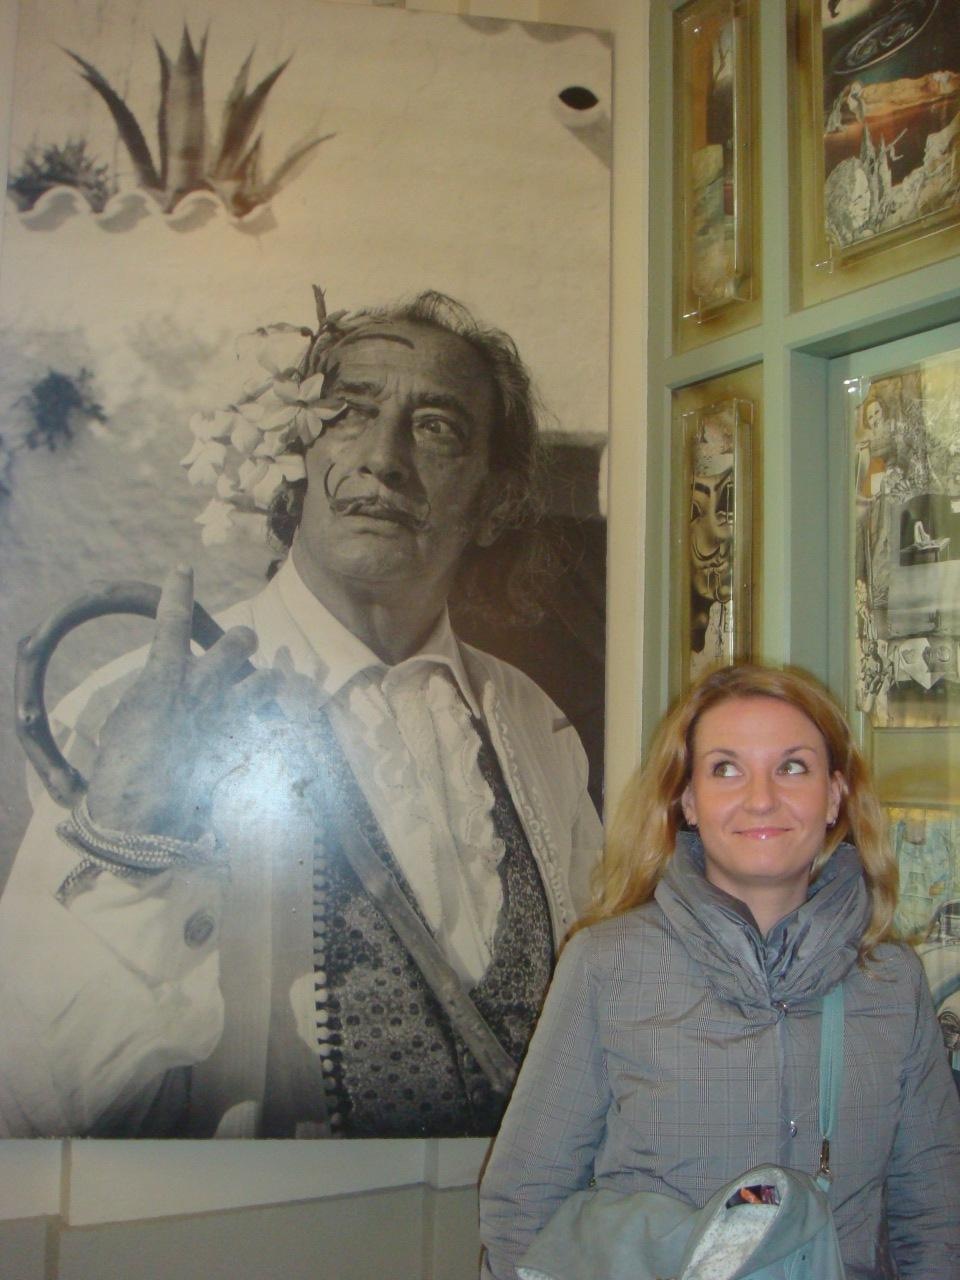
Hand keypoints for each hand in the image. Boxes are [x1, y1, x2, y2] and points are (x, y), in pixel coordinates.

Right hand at [85, 566, 279, 838]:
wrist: (138, 815)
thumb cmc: (119, 768)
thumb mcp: (126, 717)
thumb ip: (154, 691)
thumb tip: (168, 684)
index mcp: (162, 678)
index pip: (171, 621)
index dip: (177, 591)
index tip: (183, 568)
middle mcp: (201, 689)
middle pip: (239, 642)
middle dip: (242, 642)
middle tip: (238, 648)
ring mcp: (226, 717)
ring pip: (266, 680)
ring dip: (263, 682)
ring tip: (259, 689)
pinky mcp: (243, 746)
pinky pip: (268, 726)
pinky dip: (266, 728)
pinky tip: (262, 735)